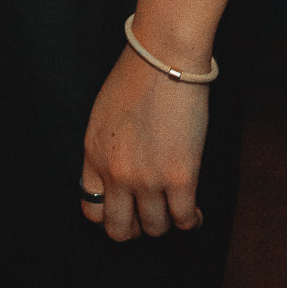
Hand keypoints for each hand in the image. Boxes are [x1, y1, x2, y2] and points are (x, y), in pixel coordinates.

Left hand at [80, 46, 207, 241]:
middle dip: (134, 229)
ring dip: (165, 222)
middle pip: (119, 230)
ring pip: (155, 228)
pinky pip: (184, 221)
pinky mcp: (180, 178)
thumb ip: (105, 150)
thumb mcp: (103, 115)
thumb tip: (114, 178)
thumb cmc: (136, 77)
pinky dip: (191, 222)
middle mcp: (116, 172)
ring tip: (173, 209)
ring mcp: (148, 179)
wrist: (165, 58)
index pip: (91, 210)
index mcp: (94, 154)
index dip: (109, 216)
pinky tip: (195, 213)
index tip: (124, 211)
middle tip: (147, 217)